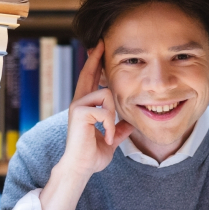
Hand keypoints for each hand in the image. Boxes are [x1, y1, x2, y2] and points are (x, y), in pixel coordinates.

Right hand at [39, 40, 134, 209]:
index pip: (90, 80)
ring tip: (107, 134)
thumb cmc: (92, 155)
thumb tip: (130, 123)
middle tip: (101, 42)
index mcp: (86, 106)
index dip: (95, 64)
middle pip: (88, 73)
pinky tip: (104, 137)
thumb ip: (119, 129)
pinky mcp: (79, 112)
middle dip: (96, 58)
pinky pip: (105, 110)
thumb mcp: (110, 139)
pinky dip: (109, 126)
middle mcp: (79, 102)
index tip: (99, 48)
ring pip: (106, 95)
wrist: (81, 167)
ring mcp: (77, 106)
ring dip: (112, 117)